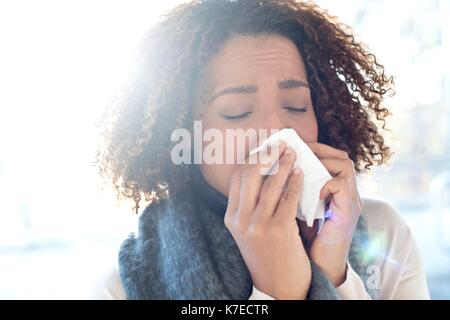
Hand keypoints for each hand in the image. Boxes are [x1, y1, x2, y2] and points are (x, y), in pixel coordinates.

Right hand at [224, 142, 310, 299]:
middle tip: (279, 144)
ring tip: (292, 153)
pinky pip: (288, 197)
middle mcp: (240, 220)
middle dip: (265, 155)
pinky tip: (300, 173)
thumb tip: (262, 172)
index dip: (251, 158)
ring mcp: (258, 225)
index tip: (264, 148)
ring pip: (270, 183)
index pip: (237, 178)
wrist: (278, 285)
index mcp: (231, 217)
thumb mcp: (249, 230)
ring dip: (283, 163)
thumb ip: (250, 205)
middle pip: (249, 174)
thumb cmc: (267, 253)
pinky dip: (295, 181)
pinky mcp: (279, 230)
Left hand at [304, 143, 361, 286]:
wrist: (319, 268)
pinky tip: (308, 191)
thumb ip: (291, 191)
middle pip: (341, 156)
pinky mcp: (348, 214)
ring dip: (320, 162)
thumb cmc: (304, 239)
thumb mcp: (296, 208)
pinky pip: (341, 185)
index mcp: (335, 190)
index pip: (331, 156)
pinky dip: (324, 183)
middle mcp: (347, 193)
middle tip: (294, 150)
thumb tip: (270, 170)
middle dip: (317, 149)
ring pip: (345, 165)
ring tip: (298, 166)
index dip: (313, 148)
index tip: (291, 147)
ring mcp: (351, 202)